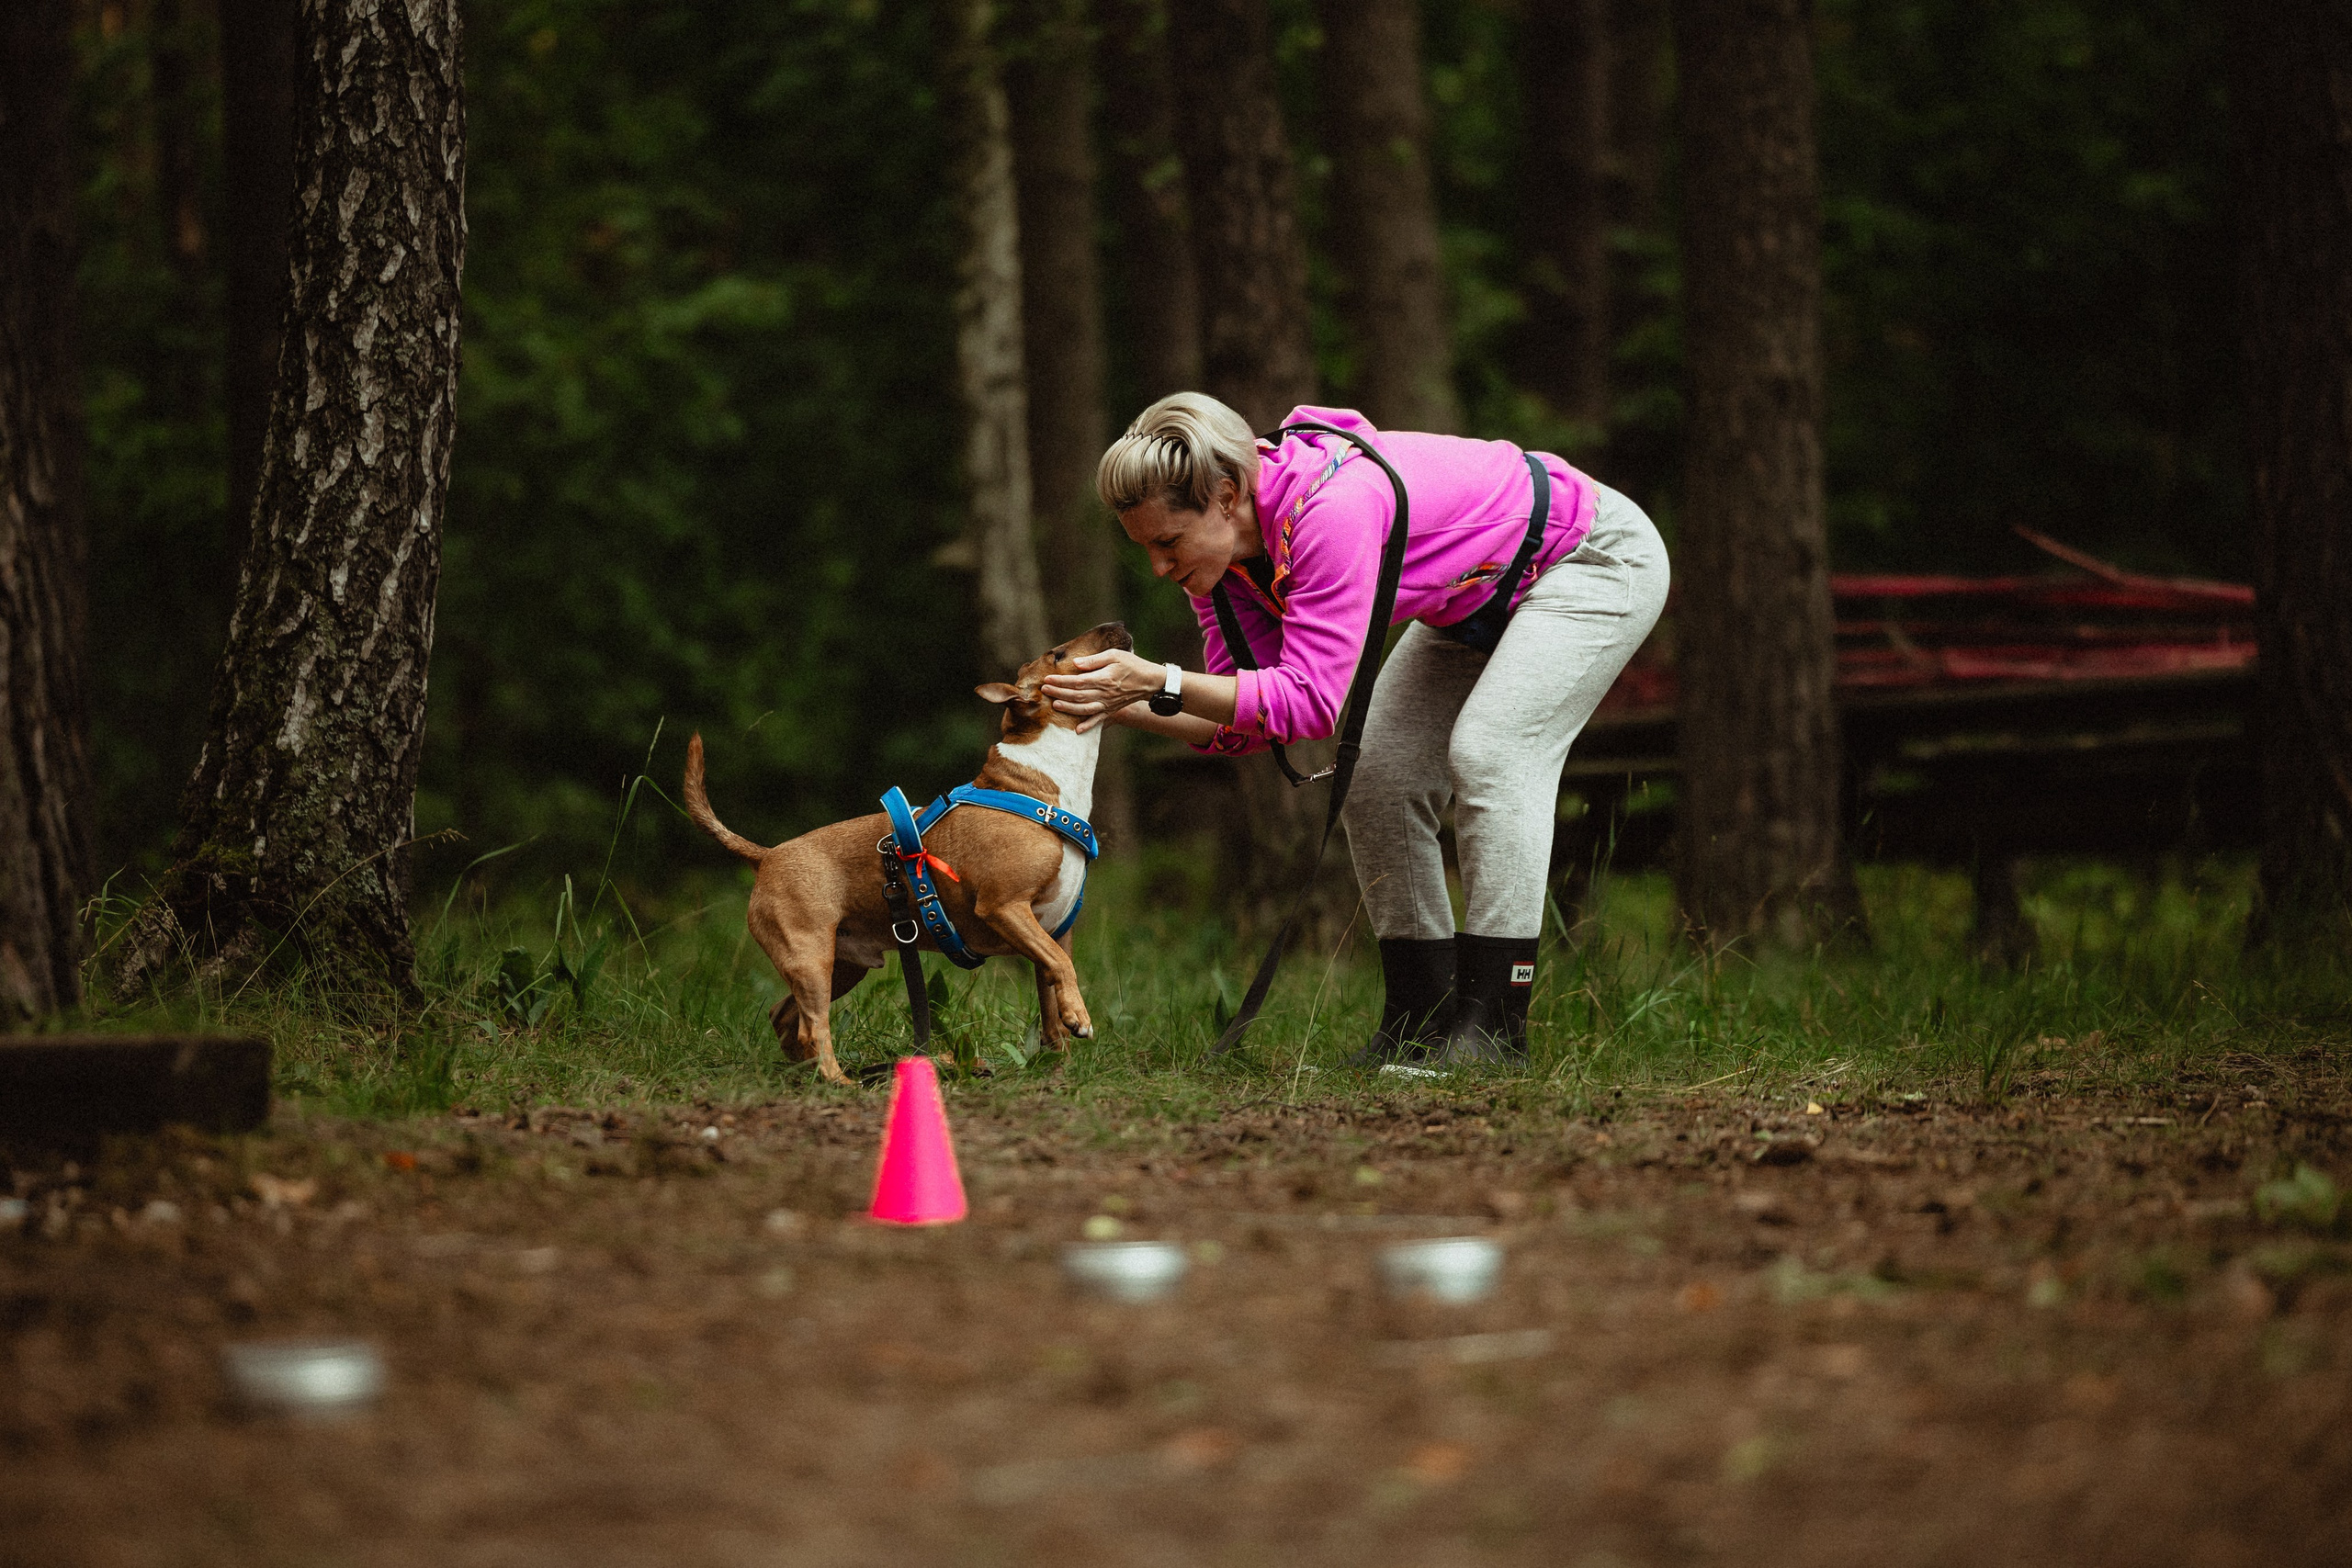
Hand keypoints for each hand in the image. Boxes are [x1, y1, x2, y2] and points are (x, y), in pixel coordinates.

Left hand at [1041, 650, 1162, 732]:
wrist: (1150, 681)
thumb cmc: (1132, 665)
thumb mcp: (1115, 655)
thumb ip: (1094, 660)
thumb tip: (1076, 664)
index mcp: (1104, 679)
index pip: (1077, 682)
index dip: (1061, 681)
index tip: (1048, 679)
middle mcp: (1104, 694)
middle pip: (1077, 695)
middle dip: (1059, 692)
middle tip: (1045, 690)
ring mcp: (1108, 704)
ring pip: (1084, 709)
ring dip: (1068, 708)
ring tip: (1055, 705)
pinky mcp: (1111, 709)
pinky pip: (1098, 720)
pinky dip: (1088, 726)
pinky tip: (1077, 730)